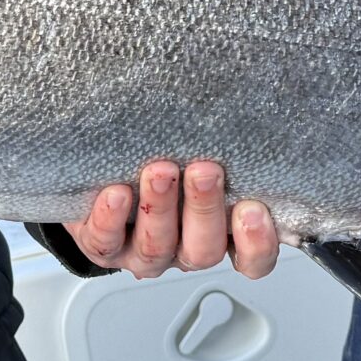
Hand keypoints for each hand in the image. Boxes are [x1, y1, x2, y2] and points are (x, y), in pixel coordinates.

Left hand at [65, 160, 278, 280]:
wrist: (104, 171)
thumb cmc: (166, 157)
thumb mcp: (202, 150)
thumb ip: (226, 143)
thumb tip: (254, 103)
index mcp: (220, 233)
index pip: (252, 258)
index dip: (256, 243)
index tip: (253, 210)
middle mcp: (184, 249)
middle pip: (204, 250)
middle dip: (205, 209)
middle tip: (204, 171)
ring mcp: (144, 253)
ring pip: (156, 247)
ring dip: (159, 209)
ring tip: (159, 171)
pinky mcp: (103, 247)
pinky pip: (106, 242)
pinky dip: (111, 219)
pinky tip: (115, 193)